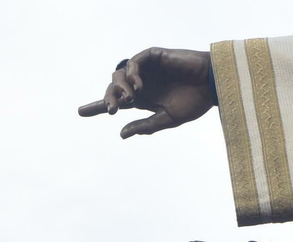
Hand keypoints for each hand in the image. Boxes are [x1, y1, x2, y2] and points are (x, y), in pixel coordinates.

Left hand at [78, 48, 213, 137]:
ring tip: (130, 99)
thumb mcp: (168, 119)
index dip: (97, 106)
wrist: (212, 85)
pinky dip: (132, 73)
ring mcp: (146, 70)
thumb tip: (122, 134)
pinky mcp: (153, 56)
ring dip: (120, 88)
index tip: (80, 111)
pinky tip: (138, 85)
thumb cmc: (195, 102)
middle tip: (112, 109)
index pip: (116, 102)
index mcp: (143, 100)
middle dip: (107, 99)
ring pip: (119, 75)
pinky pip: (134, 62)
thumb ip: (146, 126)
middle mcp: (141, 84)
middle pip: (113, 89)